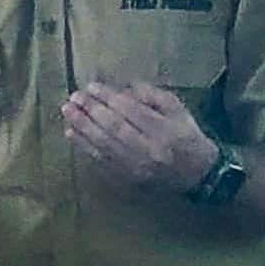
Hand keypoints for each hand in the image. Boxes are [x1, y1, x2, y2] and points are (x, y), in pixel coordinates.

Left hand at [62, 81, 218, 193]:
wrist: (197, 173)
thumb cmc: (185, 135)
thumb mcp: (177, 109)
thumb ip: (152, 96)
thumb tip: (123, 89)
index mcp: (164, 130)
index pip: (130, 111)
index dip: (108, 98)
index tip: (90, 87)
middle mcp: (149, 150)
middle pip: (114, 128)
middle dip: (90, 111)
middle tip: (73, 98)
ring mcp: (136, 167)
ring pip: (103, 145)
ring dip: (81, 127)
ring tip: (67, 112)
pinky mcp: (127, 178)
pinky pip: (101, 161)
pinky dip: (84, 146)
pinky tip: (71, 133)